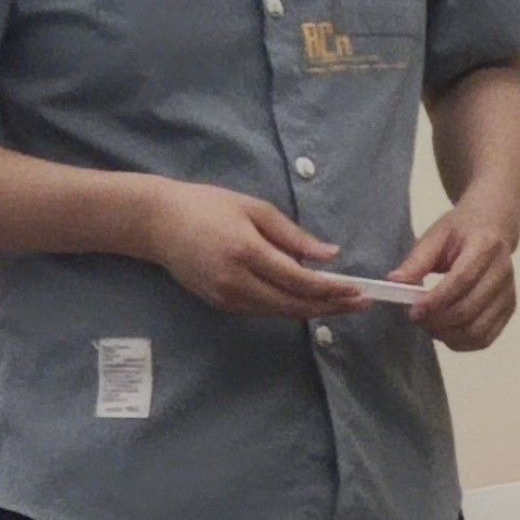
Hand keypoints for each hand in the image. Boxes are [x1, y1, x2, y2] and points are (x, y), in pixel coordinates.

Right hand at [141, 182, 369, 318]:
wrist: (156, 223)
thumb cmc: (207, 206)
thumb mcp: (255, 209)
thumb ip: (294, 236)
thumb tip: (331, 256)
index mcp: (246, 252)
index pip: (298, 281)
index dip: (332, 290)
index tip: (358, 290)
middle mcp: (235, 281)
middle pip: (292, 304)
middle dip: (331, 307)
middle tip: (362, 303)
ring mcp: (225, 296)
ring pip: (278, 312)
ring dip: (313, 310)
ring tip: (344, 304)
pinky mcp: (219, 303)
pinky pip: (262, 309)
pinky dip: (288, 306)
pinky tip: (310, 300)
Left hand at [399, 202, 519, 351]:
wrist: (493, 227)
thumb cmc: (460, 231)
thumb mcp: (435, 236)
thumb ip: (416, 261)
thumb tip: (394, 283)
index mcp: (485, 246)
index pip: (462, 280)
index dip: (436, 301)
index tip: (413, 312)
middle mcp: (503, 271)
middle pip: (469, 309)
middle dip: (437, 321)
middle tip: (416, 318)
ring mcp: (509, 292)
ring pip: (477, 330)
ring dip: (448, 335)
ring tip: (430, 325)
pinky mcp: (509, 308)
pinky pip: (485, 338)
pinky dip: (461, 342)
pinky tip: (445, 332)